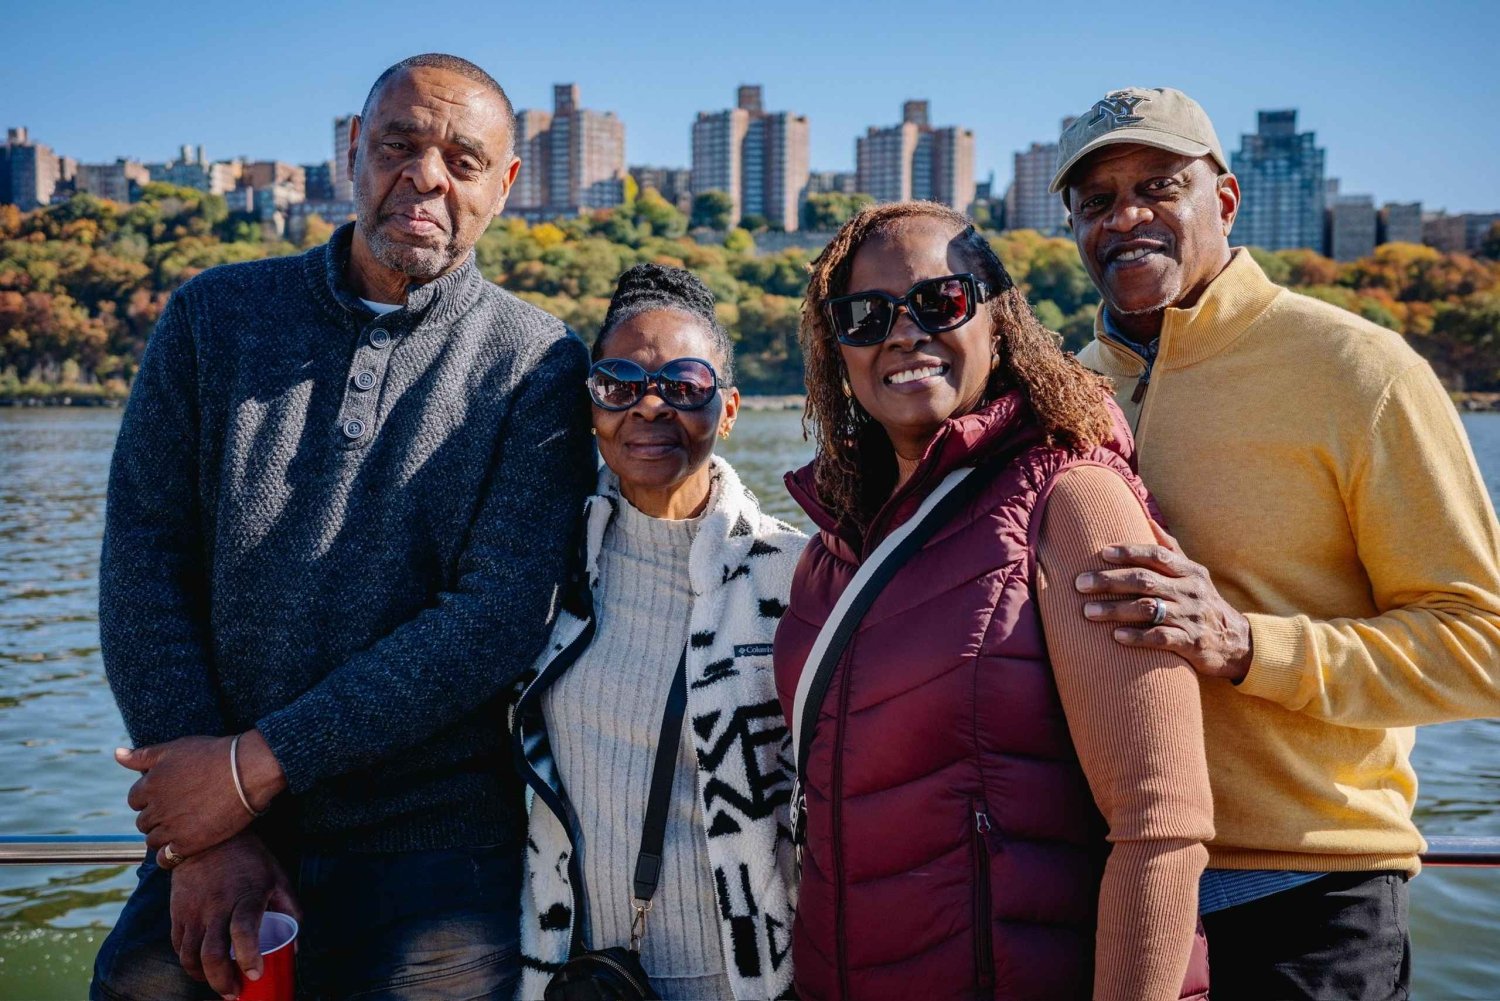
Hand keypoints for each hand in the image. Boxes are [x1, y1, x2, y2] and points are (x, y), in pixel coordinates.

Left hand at [118, 731, 286, 863]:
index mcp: (149, 784)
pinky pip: (167, 858)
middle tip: (179, 811)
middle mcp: (155, 807)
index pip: (135, 799)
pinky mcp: (188, 844)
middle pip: (143, 821)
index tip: (168, 796)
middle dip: (157, 817)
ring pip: (153, 840)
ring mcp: (171, 827)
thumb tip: (117, 754)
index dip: (151, 798)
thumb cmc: (214, 755)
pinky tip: (182, 847)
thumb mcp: (175, 748)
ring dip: (164, 836)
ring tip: (184, 827)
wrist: (247, 770)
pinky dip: (169, 855)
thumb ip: (142, 755)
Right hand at [169, 831, 299, 999]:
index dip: (249, 956)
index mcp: (245, 896)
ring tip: (218, 984)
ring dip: (203, 978)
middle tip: (235, 994)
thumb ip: (290, 910)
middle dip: (222, 981)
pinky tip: (202, 968)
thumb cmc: (249, 860)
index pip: (244, 930)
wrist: (207, 838)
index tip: (256, 974)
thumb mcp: (277, 878)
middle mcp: (215, 907)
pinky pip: (178, 946)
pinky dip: (189, 963)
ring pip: (190, 956)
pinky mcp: (177, 913)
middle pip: (212, 954)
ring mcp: (193, 911)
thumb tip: (296, 945)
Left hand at [1074, 525, 1253, 681]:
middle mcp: (1190, 591)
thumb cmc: (1203, 602)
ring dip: (1115, 610)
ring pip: (1148, 608)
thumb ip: (1170, 550)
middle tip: (1080, 584)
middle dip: (1109, 581)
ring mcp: (1191, 617)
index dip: (1129, 552)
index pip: (1156, 555)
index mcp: (1189, 571)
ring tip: (1087, 611)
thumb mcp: (1194, 574)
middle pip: (1144, 581)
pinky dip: (1137, 637)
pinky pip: (1161, 637)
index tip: (1102, 552)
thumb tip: (1146, 520)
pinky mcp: (1191, 643)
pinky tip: (1116, 636)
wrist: (1237, 643)